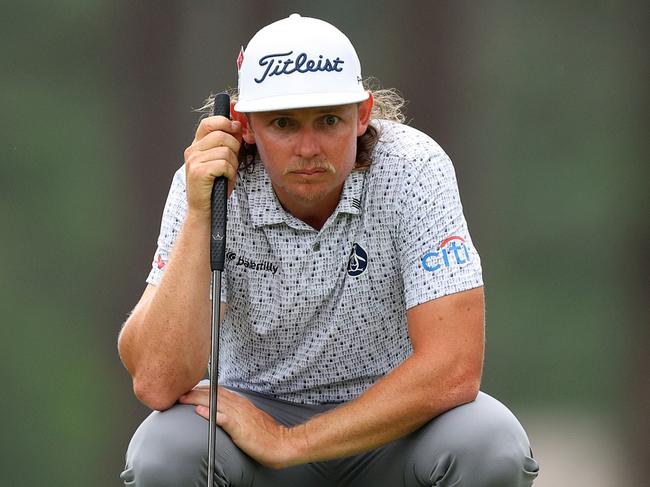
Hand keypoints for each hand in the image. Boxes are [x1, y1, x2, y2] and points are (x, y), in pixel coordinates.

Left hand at [178, 384, 308, 468]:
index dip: (204, 389)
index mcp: (242, 403)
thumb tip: (226, 413)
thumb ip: (239, 413)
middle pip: (214, 394)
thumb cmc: (268, 434)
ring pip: (215, 402)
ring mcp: (240, 416)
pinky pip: (223, 419)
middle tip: (181, 391)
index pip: (220, 391)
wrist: (281, 444)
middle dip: (196, 392)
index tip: (191, 389)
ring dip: (198, 399)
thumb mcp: (252, 418)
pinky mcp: (240, 428)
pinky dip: (211, 414)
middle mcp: (240, 406)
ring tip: (184, 398)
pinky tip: (200, 412)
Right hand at [183, 115, 241, 216]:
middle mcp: (192, 150)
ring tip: (227, 174)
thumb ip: (227, 143)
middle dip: (234, 148)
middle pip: (222, 135)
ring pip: (226, 151)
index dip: (225, 122)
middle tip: (232, 163)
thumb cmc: (214, 186)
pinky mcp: (199, 171)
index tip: (236, 128)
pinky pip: (224, 164)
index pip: (209, 122)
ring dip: (233, 164)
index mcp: (196, 146)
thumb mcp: (221, 160)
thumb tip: (238, 125)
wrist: (204, 209)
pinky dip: (230, 174)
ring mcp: (194, 160)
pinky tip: (225, 180)